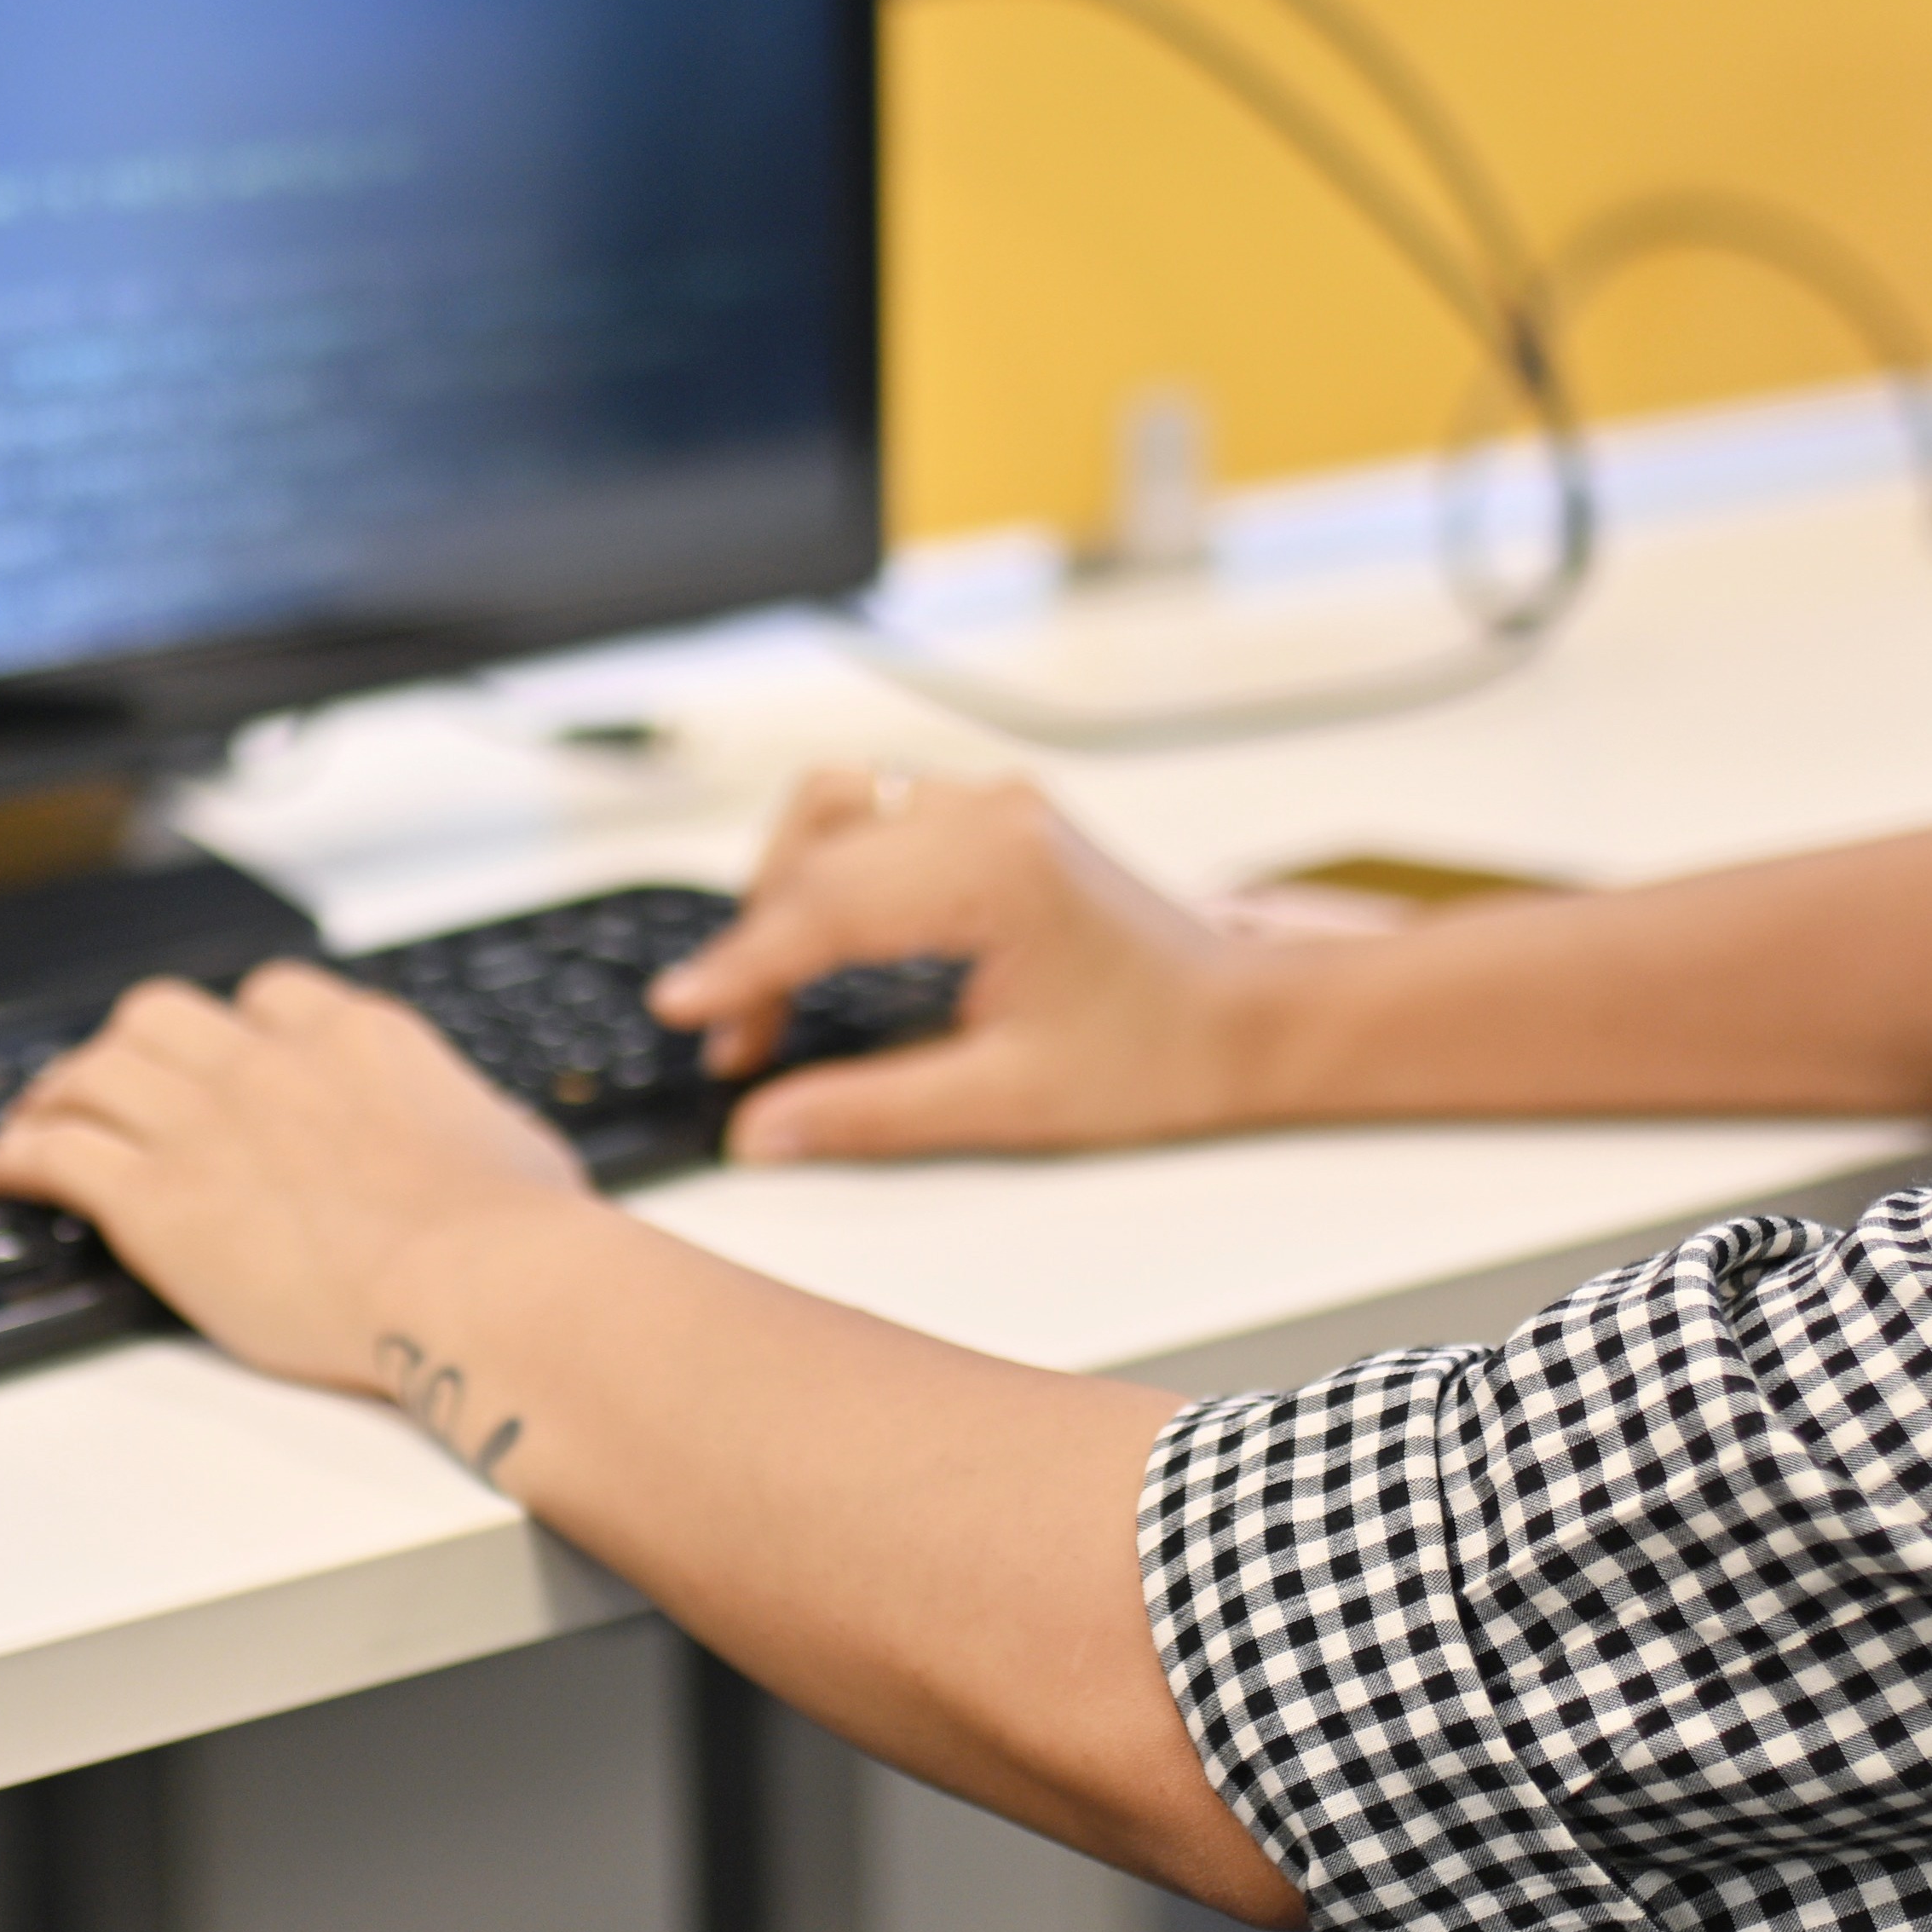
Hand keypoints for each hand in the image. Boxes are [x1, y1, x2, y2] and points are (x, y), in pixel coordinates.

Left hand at [0, 961, 599, 1434]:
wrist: (476, 1280)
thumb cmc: (516, 1234)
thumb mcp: (516, 1144)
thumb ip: (476, 1124)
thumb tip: (493, 1141)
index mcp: (357, 1039)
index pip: (269, 996)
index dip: (233, 1028)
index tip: (222, 1057)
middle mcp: (268, 1062)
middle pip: (161, 1014)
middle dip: (131, 1045)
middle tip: (112, 1083)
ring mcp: (205, 1123)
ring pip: (96, 1070)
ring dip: (59, 1092)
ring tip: (36, 1120)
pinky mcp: (158, 1196)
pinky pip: (58, 1154)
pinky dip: (19, 1155)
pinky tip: (0, 1172)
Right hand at [643, 768, 1260, 1160]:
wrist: (1246, 1017)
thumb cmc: (1160, 1054)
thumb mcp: (1009, 1100)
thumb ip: (872, 1112)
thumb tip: (763, 1130)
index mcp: (998, 868)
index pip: (829, 904)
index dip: (743, 964)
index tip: (685, 1012)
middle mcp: (991, 811)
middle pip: (819, 849)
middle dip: (758, 942)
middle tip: (734, 1038)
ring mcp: (993, 802)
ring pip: (836, 807)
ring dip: (784, 888)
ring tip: (767, 985)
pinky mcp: (994, 814)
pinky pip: (874, 811)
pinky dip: (826, 869)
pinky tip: (819, 939)